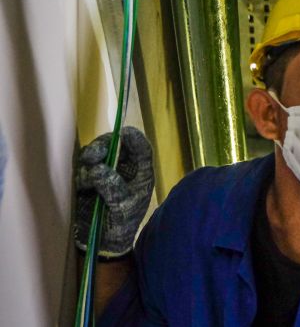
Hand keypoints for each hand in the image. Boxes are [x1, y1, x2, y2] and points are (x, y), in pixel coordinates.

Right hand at [74, 126, 153, 257]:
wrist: (102, 243)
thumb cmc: (122, 224)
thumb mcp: (122, 207)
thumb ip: (113, 187)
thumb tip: (97, 169)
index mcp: (140, 172)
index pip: (141, 148)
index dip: (134, 138)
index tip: (124, 134)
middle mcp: (124, 167)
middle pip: (115, 144)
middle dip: (103, 146)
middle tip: (92, 156)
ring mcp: (105, 171)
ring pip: (96, 153)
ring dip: (90, 161)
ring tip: (87, 182)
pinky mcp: (88, 178)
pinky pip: (82, 167)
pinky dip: (81, 173)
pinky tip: (83, 187)